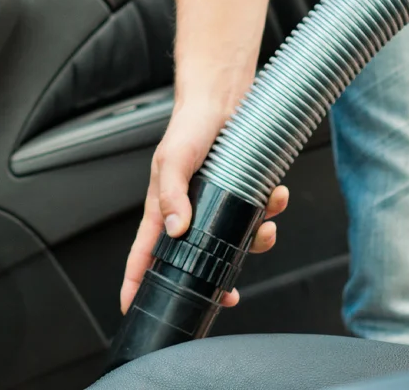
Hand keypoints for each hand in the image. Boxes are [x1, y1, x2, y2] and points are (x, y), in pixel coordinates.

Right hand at [119, 102, 289, 313]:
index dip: (135, 282)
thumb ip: (170, 194)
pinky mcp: (240, 195)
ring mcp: (215, 207)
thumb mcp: (172, 159)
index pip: (143, 253)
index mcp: (162, 209)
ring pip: (232, 243)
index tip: (132, 308)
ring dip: (254, 242)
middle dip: (213, 281)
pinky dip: (271, 211)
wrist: (222, 100)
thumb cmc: (188, 126)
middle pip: (193, 261)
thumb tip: (176, 229)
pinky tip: (276, 197)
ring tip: (265, 228)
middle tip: (227, 295)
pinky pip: (257, 217)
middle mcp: (188, 213)